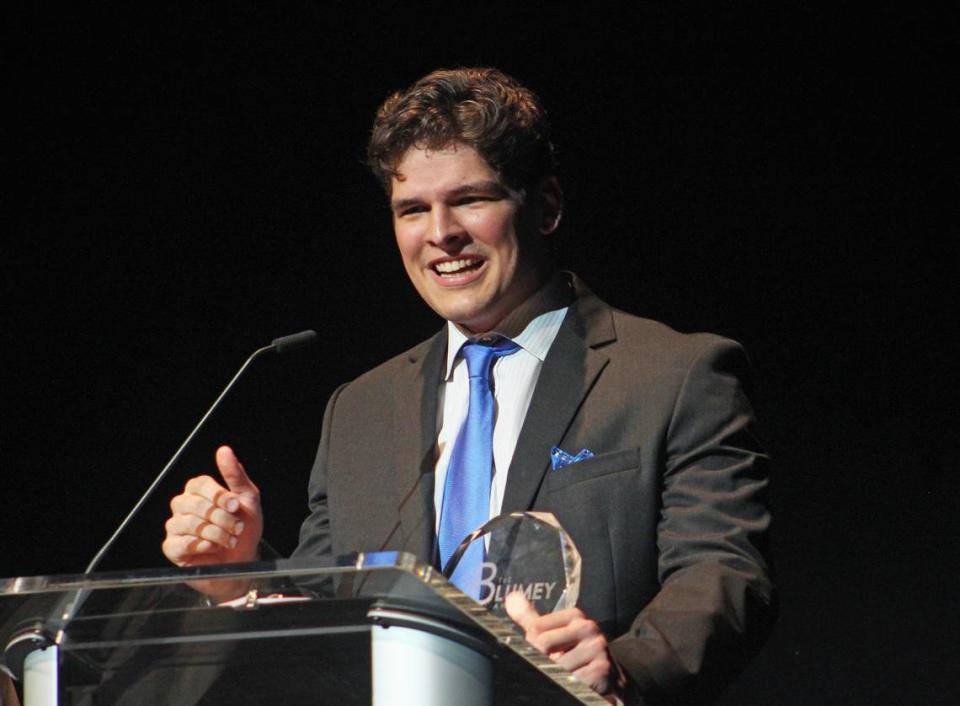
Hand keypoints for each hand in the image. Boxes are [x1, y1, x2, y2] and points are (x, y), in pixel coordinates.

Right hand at [162, 446, 262, 598]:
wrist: (244, 561)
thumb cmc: (244, 529)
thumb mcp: (248, 499)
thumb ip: (236, 475)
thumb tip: (224, 450)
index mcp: (199, 491)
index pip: (199, 483)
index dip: (218, 494)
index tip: (235, 505)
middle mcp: (183, 506)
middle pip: (193, 503)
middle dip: (220, 517)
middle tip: (236, 527)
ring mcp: (176, 527)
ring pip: (187, 523)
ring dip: (215, 533)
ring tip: (229, 540)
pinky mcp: (172, 548)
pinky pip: (178, 542)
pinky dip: (200, 545)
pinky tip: (213, 548)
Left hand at [505, 592, 622, 702]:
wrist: (614, 684)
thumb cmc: (578, 660)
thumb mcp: (555, 638)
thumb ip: (532, 621)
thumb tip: (511, 598)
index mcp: (575, 616)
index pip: (534, 629)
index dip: (532, 647)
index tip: (546, 655)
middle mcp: (588, 627)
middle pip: (542, 646)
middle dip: (543, 663)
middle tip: (556, 669)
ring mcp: (597, 648)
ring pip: (555, 666)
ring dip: (557, 678)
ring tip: (568, 678)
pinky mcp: (603, 670)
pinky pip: (570, 681)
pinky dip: (569, 688)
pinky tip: (578, 686)